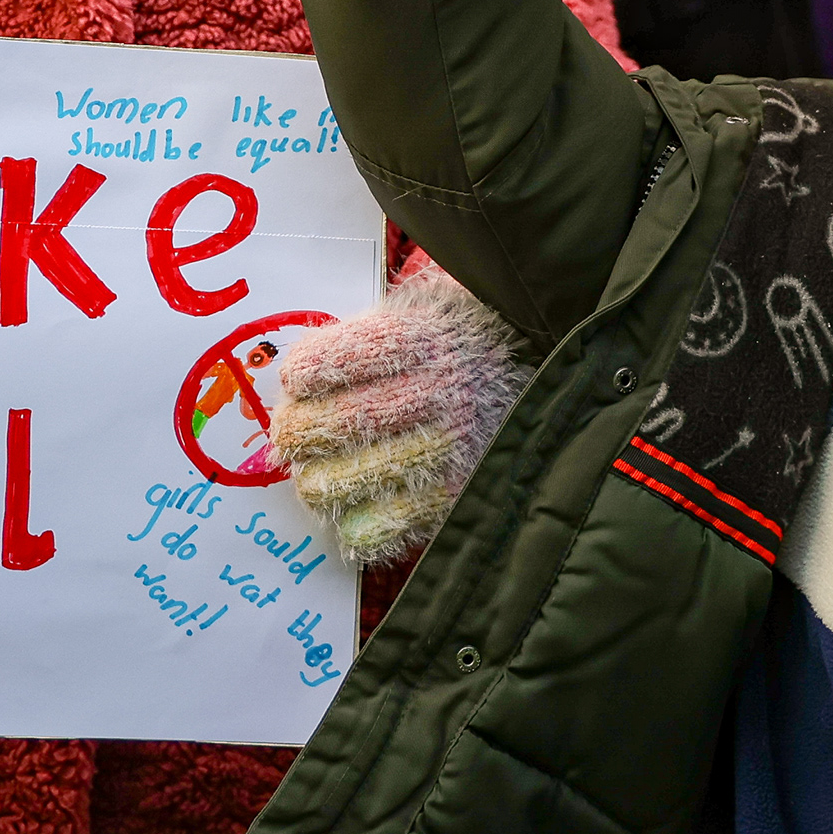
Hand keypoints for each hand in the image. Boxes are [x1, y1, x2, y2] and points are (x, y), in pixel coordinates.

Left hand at [267, 267, 530, 565]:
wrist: (539, 372)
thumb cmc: (456, 338)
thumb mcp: (421, 307)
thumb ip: (363, 336)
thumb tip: (295, 382)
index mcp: (427, 337)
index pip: (339, 359)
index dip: (307, 372)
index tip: (300, 377)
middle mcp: (444, 394)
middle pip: (333, 425)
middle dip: (297, 431)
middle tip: (294, 433)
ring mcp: (454, 451)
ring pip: (342, 482)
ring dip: (316, 479)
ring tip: (320, 471)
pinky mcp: (458, 498)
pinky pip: (379, 526)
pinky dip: (353, 520)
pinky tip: (354, 503)